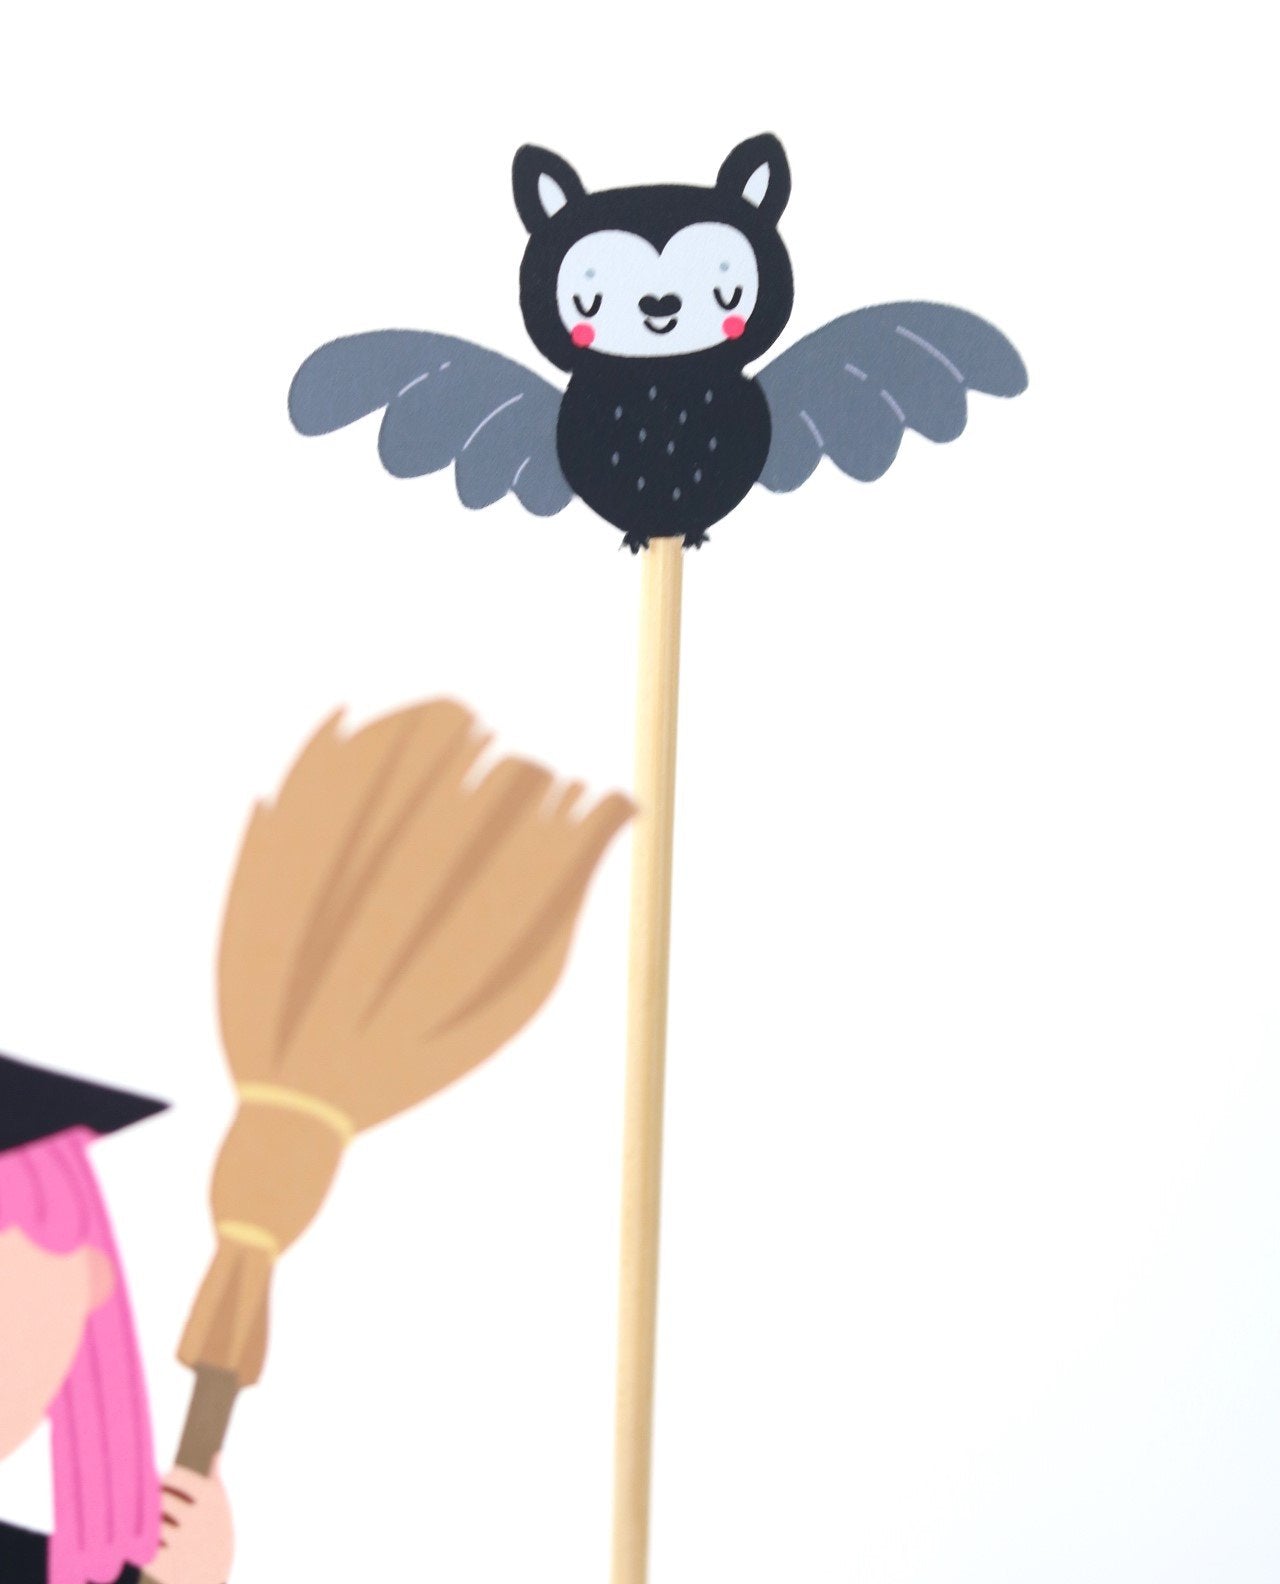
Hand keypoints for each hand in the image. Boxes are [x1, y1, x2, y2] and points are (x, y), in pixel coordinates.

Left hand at [145, 1456, 234, 1583]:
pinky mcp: (165, 1564)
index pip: (173, 1475)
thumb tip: (216, 1453)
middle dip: (151, 1503)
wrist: (213, 1581)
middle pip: (157, 1498)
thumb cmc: (216, 1538)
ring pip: (149, 1522)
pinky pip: (142, 1546)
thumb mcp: (222, 1508)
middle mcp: (197, 1517)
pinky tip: (146, 1546)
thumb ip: (214, 1480)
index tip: (159, 1485)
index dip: (162, 1480)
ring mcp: (181, 1542)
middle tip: (149, 1507)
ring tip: (148, 1526)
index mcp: (211, 1497)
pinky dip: (140, 1545)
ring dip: (145, 1524)